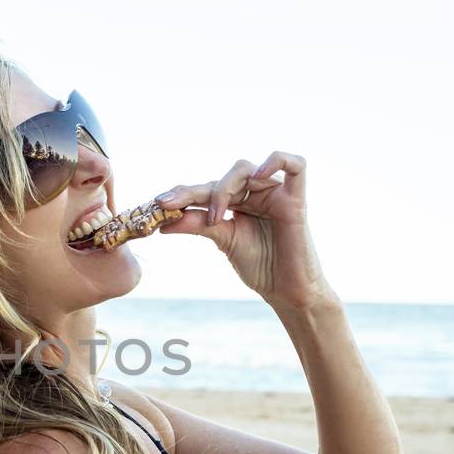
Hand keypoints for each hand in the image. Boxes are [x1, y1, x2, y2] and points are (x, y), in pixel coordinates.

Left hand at [155, 151, 336, 310]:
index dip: (182, 193)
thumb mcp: (223, 240)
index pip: (207, 188)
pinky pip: (296, 165)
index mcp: (239, 202)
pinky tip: (257, 175)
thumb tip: (164, 220)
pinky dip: (276, 161)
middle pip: (222, 177)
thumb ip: (198, 224)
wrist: (286, 292)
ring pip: (246, 168)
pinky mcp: (296, 200)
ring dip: (224, 187)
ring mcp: (276, 194)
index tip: (157, 204)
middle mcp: (256, 193)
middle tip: (170, 205)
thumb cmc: (261, 267)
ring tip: (216, 214)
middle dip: (194, 191)